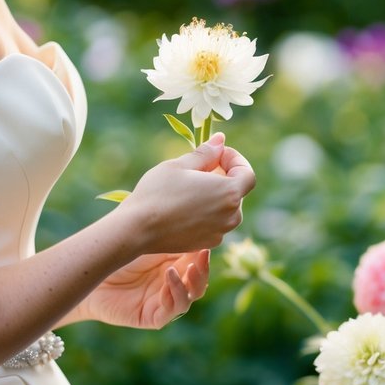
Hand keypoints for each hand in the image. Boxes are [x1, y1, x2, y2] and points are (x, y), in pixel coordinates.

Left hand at [81, 249, 210, 329]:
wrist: (89, 275)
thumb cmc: (114, 256)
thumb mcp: (146, 244)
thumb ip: (170, 242)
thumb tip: (197, 232)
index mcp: (172, 265)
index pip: (196, 263)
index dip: (203, 256)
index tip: (205, 244)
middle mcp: (170, 284)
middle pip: (198, 282)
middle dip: (202, 270)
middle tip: (202, 257)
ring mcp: (163, 302)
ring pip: (190, 297)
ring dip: (191, 282)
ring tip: (184, 268)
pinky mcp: (153, 317)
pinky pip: (172, 310)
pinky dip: (175, 294)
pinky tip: (169, 278)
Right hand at [117, 132, 255, 255]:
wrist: (137, 229)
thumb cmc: (158, 193)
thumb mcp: (180, 165)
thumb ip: (206, 153)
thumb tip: (220, 140)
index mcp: (229, 193)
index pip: (247, 174)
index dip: (235, 160)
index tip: (216, 155)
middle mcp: (230, 216)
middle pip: (237, 192)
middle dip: (223, 177)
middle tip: (198, 169)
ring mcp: (219, 233)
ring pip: (226, 209)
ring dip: (215, 196)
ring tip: (188, 188)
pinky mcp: (206, 243)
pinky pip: (215, 224)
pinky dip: (206, 213)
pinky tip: (183, 207)